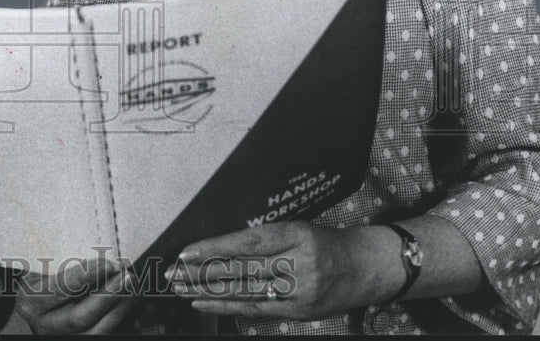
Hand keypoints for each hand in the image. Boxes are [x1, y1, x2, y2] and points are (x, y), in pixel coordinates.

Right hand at [15, 256, 134, 333]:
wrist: (37, 303)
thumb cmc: (42, 279)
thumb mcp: (44, 268)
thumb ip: (68, 268)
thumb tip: (101, 264)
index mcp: (32, 301)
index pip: (61, 289)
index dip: (87, 276)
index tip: (108, 264)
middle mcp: (44, 324)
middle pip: (80, 316)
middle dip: (108, 296)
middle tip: (125, 275)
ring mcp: (61, 336)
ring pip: (95, 331)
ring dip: (119, 308)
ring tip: (131, 285)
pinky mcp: (78, 339)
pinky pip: (102, 332)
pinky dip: (119, 315)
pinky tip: (129, 298)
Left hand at [169, 221, 393, 320]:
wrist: (366, 266)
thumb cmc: (324, 241)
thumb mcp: (296, 228)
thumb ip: (263, 238)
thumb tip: (217, 247)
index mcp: (296, 234)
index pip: (246, 243)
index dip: (214, 249)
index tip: (187, 252)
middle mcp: (299, 263)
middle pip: (242, 270)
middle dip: (203, 273)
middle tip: (174, 273)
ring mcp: (301, 291)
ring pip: (245, 292)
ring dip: (209, 292)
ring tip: (181, 288)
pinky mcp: (301, 312)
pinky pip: (257, 310)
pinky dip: (227, 307)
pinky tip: (204, 304)